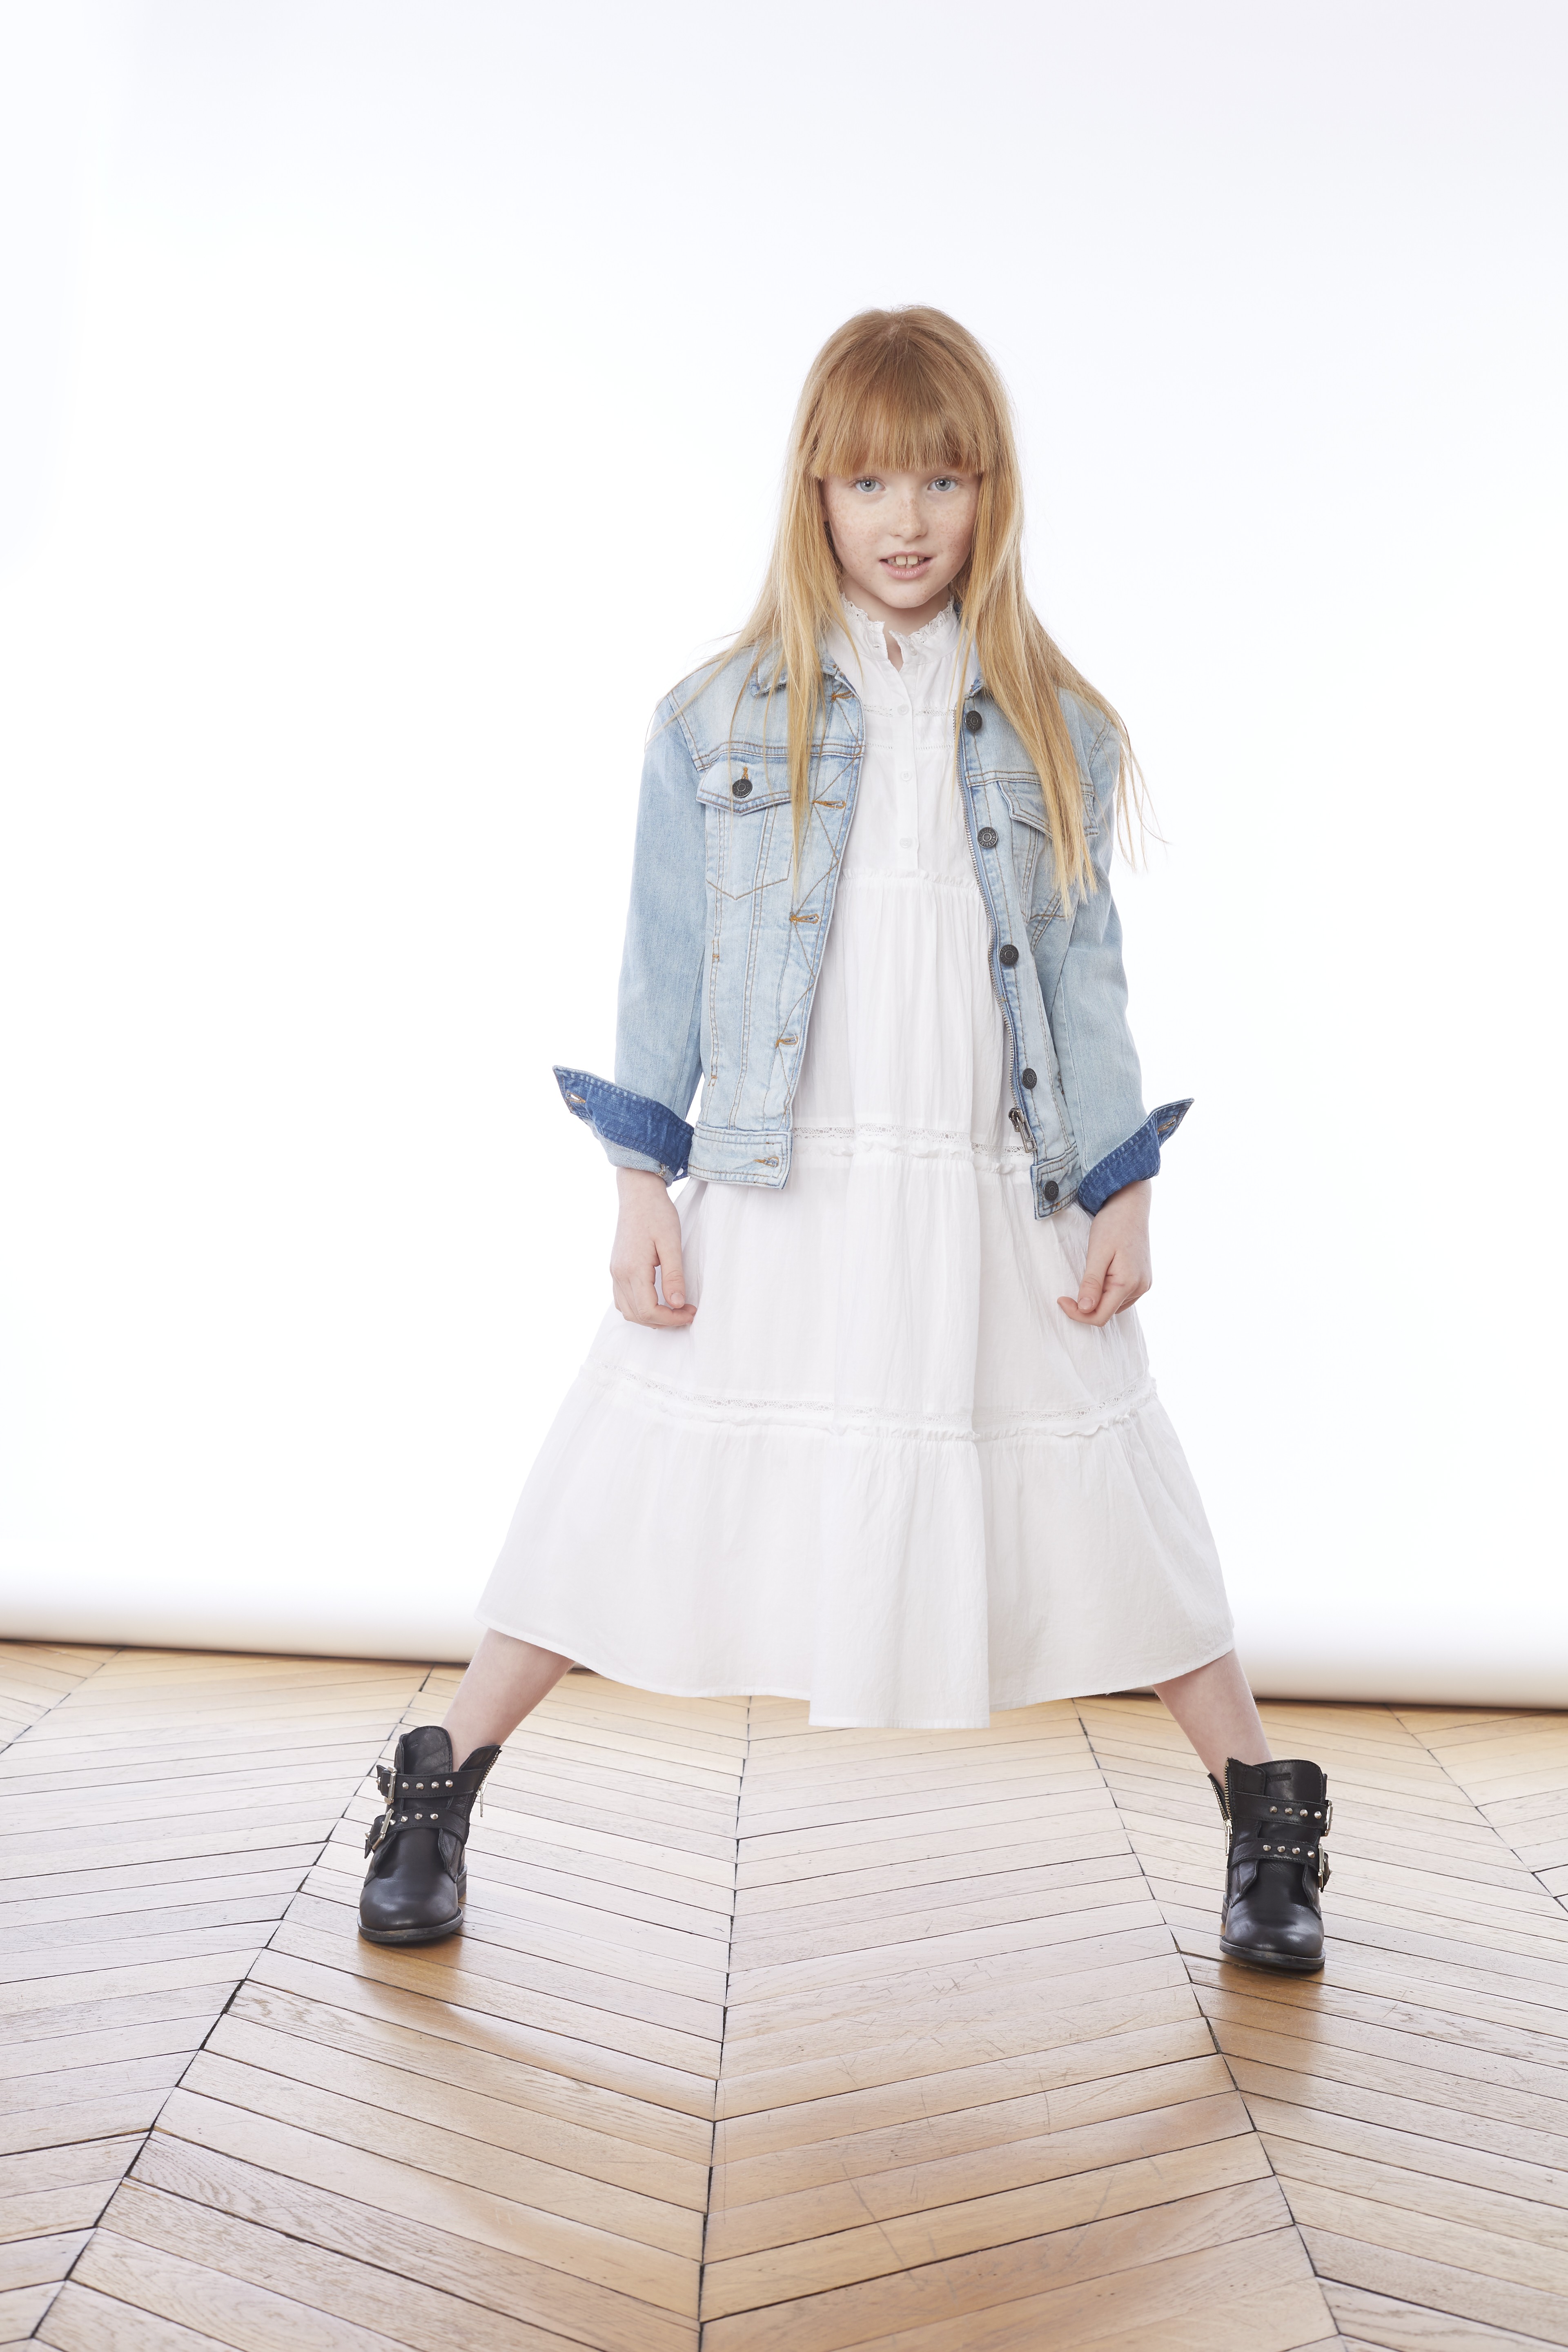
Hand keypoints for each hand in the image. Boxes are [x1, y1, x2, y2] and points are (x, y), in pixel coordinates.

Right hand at [610, 1169, 696, 1327]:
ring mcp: (615, 1272)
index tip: (690, 1312)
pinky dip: (638, 1308)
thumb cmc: (657, 1214)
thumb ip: (674, 1276)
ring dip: (650, 1317)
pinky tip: (656, 1300)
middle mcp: (619, 1274)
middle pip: (637, 1315)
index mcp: (633, 1269)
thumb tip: (677, 1304)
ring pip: (627, 1311)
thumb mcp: (671, 1243)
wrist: (638, 1193)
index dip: (671, 1319)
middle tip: (686, 1312)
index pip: (648, 1311)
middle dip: (663, 1321)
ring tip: (673, 1310)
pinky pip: (622, 1299)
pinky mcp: (616, 1268)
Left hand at [1057, 1179, 1152, 1326]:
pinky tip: (1102, 1276)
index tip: (1061, 1299)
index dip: (1077, 1313)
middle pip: (1107, 1313)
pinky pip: (1122, 1296)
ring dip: (1097, 1299)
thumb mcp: (1097, 1253)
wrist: (1130, 1206)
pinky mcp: (1142, 1279)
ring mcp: (1143, 1284)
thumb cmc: (1113, 1225)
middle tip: (1070, 1288)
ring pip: (1114, 1306)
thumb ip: (1092, 1283)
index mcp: (1128, 1283)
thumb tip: (1084, 1309)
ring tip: (1090, 1276)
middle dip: (1086, 1305)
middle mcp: (1140, 1288)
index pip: (1100, 1316)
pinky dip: (1108, 1292)